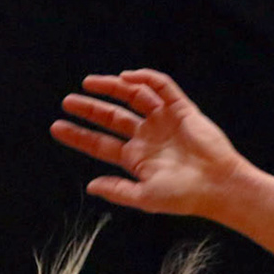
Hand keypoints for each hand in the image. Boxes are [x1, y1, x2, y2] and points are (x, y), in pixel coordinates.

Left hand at [51, 69, 248, 218]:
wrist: (218, 186)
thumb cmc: (183, 196)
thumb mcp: (143, 196)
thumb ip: (117, 190)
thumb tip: (89, 185)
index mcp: (136, 159)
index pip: (100, 143)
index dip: (78, 135)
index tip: (56, 126)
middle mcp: (148, 137)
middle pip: (112, 118)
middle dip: (90, 108)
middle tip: (67, 101)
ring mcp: (164, 122)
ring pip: (133, 98)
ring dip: (113, 88)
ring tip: (90, 83)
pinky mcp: (182, 110)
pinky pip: (163, 88)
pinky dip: (145, 79)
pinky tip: (127, 77)